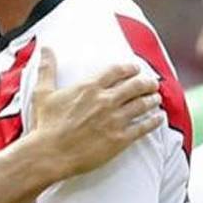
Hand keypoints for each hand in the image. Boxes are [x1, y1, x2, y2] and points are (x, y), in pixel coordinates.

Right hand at [29, 48, 162, 178]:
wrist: (50, 153)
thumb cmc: (45, 124)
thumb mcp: (43, 92)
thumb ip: (47, 68)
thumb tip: (45, 48)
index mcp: (89, 88)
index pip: (117, 71)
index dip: (129, 68)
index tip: (136, 68)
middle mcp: (105, 101)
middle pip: (135, 86)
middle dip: (146, 83)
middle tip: (151, 83)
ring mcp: (115, 120)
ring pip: (142, 105)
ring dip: (152, 100)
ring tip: (156, 98)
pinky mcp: (120, 139)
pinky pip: (143, 127)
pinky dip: (154, 121)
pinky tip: (159, 118)